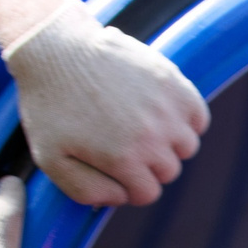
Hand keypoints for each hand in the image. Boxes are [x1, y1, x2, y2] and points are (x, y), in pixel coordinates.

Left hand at [3, 0, 207, 206]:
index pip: (148, 193)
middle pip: (169, 171)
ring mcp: (166, 109)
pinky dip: (186, 120)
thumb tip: (119, 199)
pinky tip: (163, 113)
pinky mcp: (173, 82)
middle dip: (148, 166)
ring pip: (187, 146)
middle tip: (124, 146)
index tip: (117, 171)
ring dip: (169, 143)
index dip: (131, 187)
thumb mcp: (50, 158)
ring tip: (143, 128)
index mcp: (123, 159)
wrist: (57, 49)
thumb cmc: (49, 105)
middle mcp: (152, 137)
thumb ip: (84, 190)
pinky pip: (198, 116)